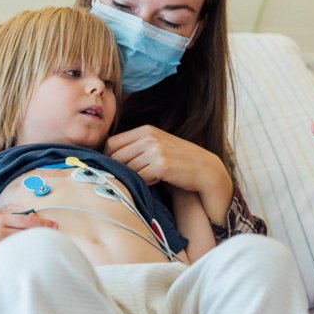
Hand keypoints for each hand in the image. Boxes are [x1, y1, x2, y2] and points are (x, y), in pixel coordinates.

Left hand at [106, 125, 229, 193]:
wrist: (205, 169)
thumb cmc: (179, 160)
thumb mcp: (157, 145)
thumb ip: (137, 146)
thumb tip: (108, 156)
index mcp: (146, 130)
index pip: (112, 143)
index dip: (109, 158)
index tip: (116, 168)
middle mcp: (149, 137)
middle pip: (116, 157)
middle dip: (119, 170)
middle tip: (133, 177)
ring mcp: (155, 150)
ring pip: (127, 169)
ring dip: (135, 177)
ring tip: (150, 177)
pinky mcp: (161, 165)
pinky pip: (139, 178)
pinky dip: (145, 183)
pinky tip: (157, 181)